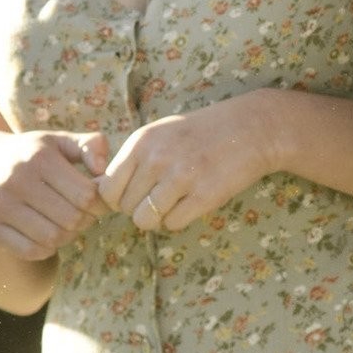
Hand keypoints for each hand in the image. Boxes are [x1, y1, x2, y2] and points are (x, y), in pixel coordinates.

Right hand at [0, 127, 112, 260]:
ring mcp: (0, 205)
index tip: (96, 202)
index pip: (86, 195)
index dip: (99, 203)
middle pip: (71, 219)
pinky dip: (46, 249)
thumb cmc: (28, 153)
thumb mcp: (58, 140)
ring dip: (67, 237)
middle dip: (85, 221)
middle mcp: (17, 180)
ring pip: (52, 238)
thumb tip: (104, 170)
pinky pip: (30, 251)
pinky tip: (47, 237)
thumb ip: (91, 145)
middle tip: (83, 215)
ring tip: (66, 225)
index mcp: (40, 158)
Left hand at [97, 92, 278, 233]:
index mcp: (141, 142)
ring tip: (174, 203)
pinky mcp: (204, 195)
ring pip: (145, 220)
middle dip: (139, 208)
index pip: (108, 189)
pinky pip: (172, 224)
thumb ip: (132, 159)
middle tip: (161, 197)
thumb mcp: (160, 134)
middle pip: (126, 208)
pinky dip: (179, 220)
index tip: (135, 195)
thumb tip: (100, 193)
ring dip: (157, 218)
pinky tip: (192, 202)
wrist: (251, 128)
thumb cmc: (200, 133)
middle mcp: (157, 158)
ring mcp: (181, 177)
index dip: (119, 199)